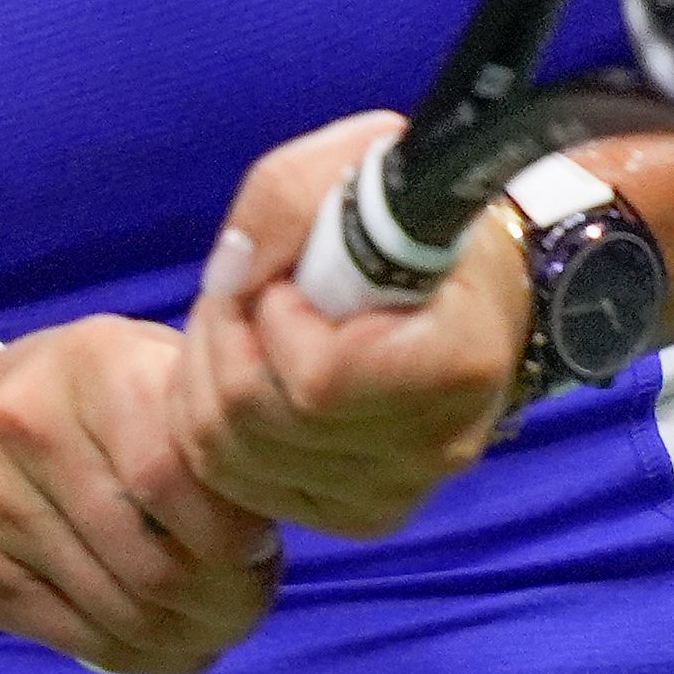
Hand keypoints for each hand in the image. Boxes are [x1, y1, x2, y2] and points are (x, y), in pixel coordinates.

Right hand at [0, 316, 281, 673]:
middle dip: (228, 601)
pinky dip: (147, 660)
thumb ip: (205, 416)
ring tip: (219, 622)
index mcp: (95, 363)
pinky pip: (84, 644)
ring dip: (193, 637)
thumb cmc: (85, 400)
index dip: (238, 532)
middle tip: (252, 598)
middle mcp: (31, 427)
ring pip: (125, 615)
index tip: (263, 543)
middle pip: (157, 563)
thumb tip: (276, 496)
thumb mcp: (143, 365)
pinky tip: (171, 642)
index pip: (180, 479)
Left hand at [172, 112, 535, 540]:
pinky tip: (245, 369)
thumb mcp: (364, 157)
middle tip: (248, 288)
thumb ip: (286, 199)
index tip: (290, 273)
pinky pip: (234, 485)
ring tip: (245, 322)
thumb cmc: (414, 216)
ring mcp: (395, 493)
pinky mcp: (355, 516)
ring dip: (207, 375)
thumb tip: (228, 275)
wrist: (466, 286)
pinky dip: (212, 421)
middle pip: (257, 420)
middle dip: (223, 336)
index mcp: (458, 363)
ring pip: (230, 457)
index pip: (318, 382)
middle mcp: (434, 448)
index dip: (275, 317)